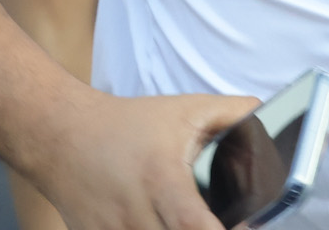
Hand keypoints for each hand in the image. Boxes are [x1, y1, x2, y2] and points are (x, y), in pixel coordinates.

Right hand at [29, 86, 258, 229]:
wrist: (62, 134)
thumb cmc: (128, 124)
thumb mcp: (184, 110)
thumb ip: (231, 115)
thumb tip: (266, 114)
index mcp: (161, 180)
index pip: (192, 224)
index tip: (243, 229)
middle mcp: (133, 213)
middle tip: (216, 224)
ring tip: (184, 219)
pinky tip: (161, 224)